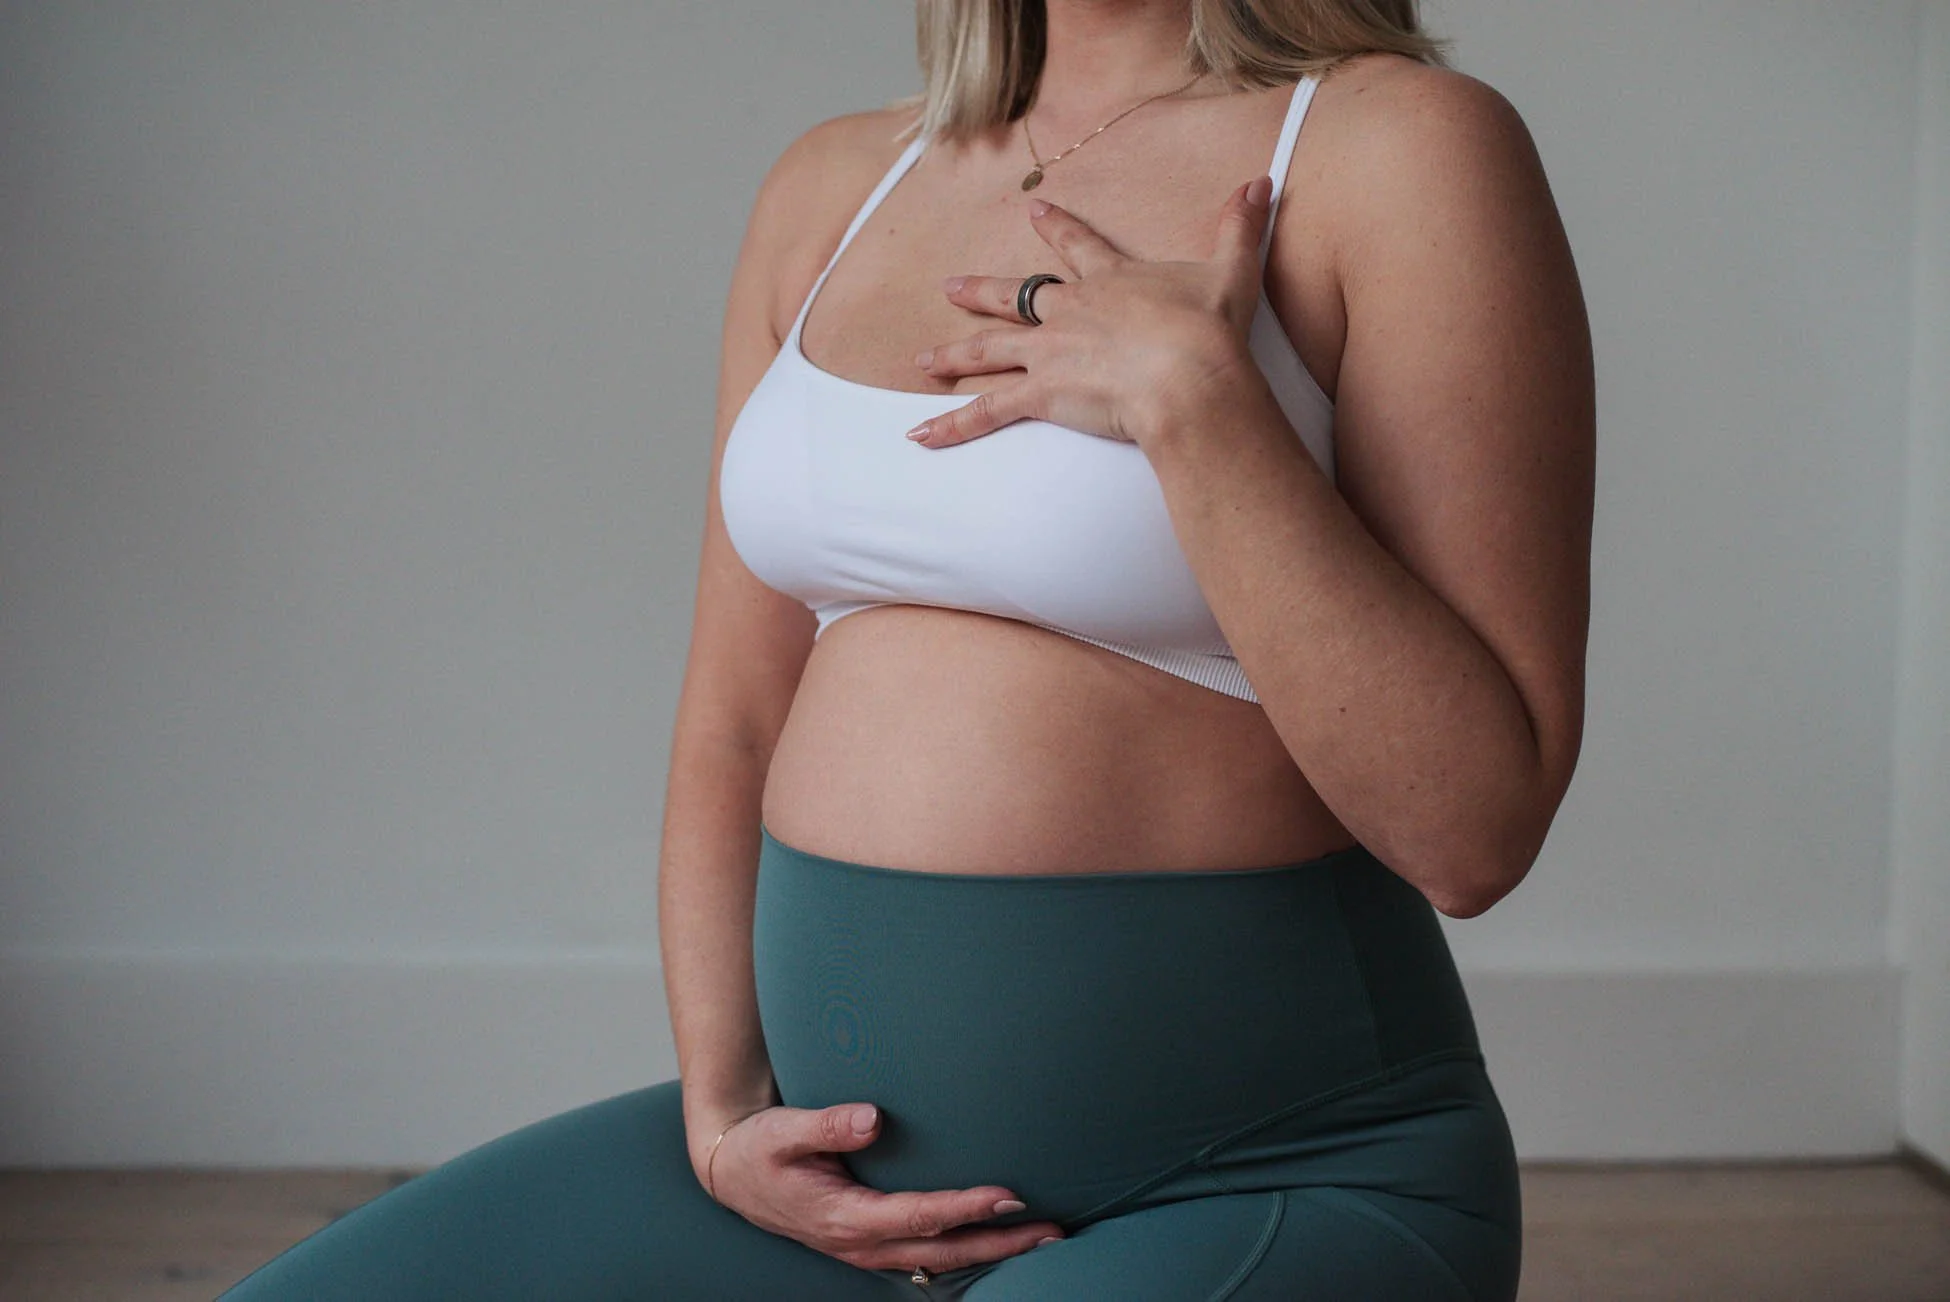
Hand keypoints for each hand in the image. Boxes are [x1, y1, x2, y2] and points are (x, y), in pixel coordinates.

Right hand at [698, 1102, 1064, 1274]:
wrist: (731, 1174)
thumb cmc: (760, 1149)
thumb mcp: (782, 1132)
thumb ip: (826, 1125)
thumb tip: (871, 1118)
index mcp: (845, 1217)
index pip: (919, 1216)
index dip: (966, 1209)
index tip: (1010, 1196)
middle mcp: (862, 1242)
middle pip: (944, 1250)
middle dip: (1000, 1243)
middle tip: (1052, 1231)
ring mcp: (868, 1249)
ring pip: (940, 1259)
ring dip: (992, 1251)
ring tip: (1043, 1238)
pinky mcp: (872, 1241)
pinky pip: (927, 1254)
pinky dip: (967, 1250)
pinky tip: (997, 1238)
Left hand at [903, 173, 1273, 452]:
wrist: (1188, 375)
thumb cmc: (1209, 330)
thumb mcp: (1231, 272)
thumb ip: (1240, 227)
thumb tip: (1263, 182)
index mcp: (1110, 280)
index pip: (1077, 247)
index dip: (1055, 228)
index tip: (1034, 210)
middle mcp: (1070, 310)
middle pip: (1015, 296)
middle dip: (980, 291)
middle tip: (948, 287)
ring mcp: (1049, 351)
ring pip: (989, 349)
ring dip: (953, 355)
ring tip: (921, 361)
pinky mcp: (1040, 392)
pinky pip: (986, 411)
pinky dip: (952, 426)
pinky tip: (919, 437)